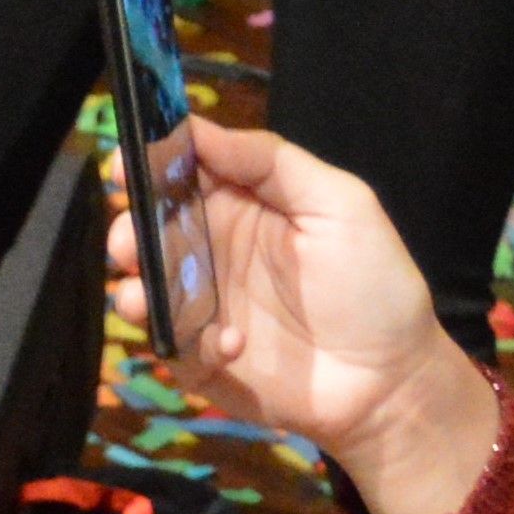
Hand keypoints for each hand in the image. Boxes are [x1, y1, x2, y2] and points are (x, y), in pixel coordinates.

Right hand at [111, 118, 498, 513]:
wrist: (388, 382)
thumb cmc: (373, 286)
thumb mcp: (341, 204)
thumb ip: (272, 162)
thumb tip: (197, 131)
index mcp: (243, 206)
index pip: (182, 173)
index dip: (148, 162)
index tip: (125, 162)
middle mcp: (212, 250)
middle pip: (146, 228)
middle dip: (127, 229)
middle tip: (129, 242)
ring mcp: (201, 305)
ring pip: (139, 284)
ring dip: (136, 287)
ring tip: (149, 298)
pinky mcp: (195, 354)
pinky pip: (166, 341)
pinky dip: (184, 341)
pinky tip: (229, 346)